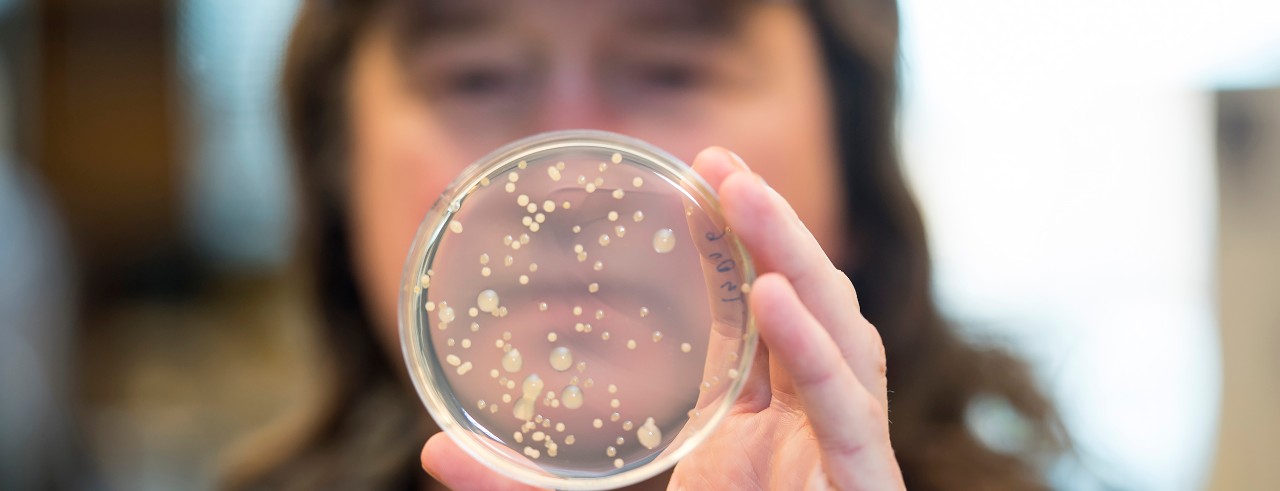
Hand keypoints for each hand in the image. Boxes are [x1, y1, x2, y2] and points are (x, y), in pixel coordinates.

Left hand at [421, 147, 903, 489]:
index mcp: (761, 427)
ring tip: (742, 198)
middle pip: (810, 305)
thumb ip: (523, 489)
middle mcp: (809, 429)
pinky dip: (816, 353)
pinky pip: (846, 411)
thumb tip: (431, 450)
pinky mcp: (861, 488)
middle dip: (773, 231)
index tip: (694, 183)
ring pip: (843, 337)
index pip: (764, 315)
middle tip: (718, 165)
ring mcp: (841, 455)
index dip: (740, 247)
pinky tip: (772, 296)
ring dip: (798, 262)